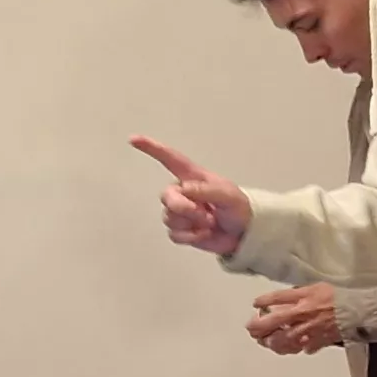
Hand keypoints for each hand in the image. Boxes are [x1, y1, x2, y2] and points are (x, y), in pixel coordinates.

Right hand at [131, 137, 247, 257]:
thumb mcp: (228, 195)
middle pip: (167, 197)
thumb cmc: (238, 208)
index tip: (134, 140)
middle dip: (184, 208)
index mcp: (193, 177)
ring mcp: (181, 212)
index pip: (169, 159)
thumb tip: (184, 190)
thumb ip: (206, 190)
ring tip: (210, 222)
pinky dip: (191, 236)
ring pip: (169, 218)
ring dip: (192, 223)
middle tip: (204, 214)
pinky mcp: (181, 230)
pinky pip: (174, 234)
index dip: (152, 148)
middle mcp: (183, 192)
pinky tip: (204, 233)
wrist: (242, 234)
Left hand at [246, 285, 342, 354]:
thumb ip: (296, 294)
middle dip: (258, 327)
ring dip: (271, 342)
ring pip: (282, 341)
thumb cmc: (336, 298)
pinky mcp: (316, 343)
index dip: (263, 301)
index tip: (255, 304)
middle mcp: (302, 317)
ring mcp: (307, 332)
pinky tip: (287, 347)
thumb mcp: (314, 288)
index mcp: (302, 300)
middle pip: (273, 323)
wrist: (356, 312)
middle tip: (251, 328)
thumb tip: (278, 301)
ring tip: (266, 342)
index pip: (277, 299)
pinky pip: (299, 349)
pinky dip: (291, 349)